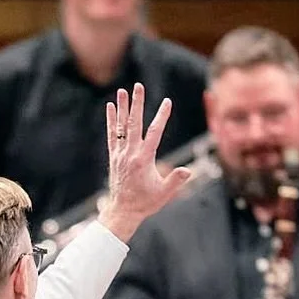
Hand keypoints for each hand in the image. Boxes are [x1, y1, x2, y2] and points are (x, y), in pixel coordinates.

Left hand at [97, 86, 194, 243]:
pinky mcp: (114, 157)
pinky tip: (110, 107)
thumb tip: (188, 171)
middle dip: (137, 104)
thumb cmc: (145, 203)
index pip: (154, 133)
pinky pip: (112, 135)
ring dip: (122, 108)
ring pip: (121, 127)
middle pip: (134, 124)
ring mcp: (120, 154)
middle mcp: (130, 154)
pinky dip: (111, 121)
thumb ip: (175, 180)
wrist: (122, 212)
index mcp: (143, 160)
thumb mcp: (164, 194)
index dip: (162, 116)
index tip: (167, 102)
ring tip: (122, 91)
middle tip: (138, 86)